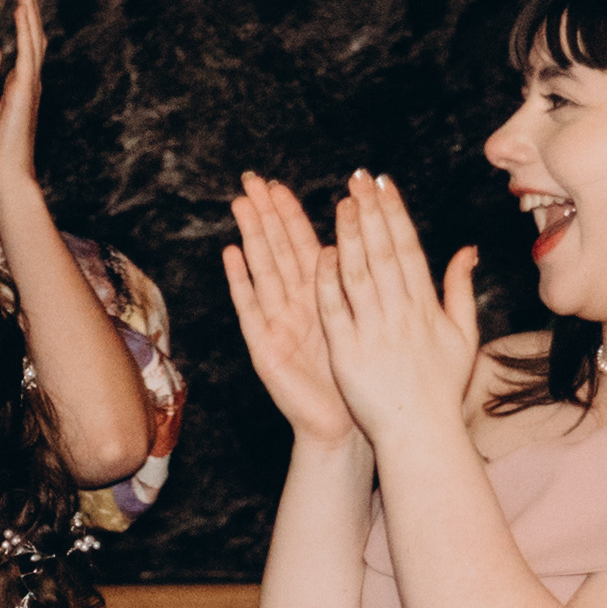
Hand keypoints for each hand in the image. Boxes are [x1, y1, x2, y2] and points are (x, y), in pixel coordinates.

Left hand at [0, 0, 51, 209]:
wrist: (4, 179)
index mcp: (19, 87)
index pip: (22, 46)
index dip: (21, 22)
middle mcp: (28, 83)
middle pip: (31, 35)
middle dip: (28, 5)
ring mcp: (29, 86)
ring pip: (32, 38)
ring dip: (28, 8)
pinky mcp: (25, 92)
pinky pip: (27, 54)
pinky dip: (25, 30)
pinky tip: (22, 9)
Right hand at [221, 176, 356, 452]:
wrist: (344, 426)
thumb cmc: (361, 378)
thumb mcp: (374, 323)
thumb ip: (371, 284)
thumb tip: (358, 241)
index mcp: (323, 296)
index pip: (303, 245)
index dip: (291, 215)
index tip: (279, 185)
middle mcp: (296, 304)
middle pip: (277, 250)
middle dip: (265, 215)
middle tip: (251, 181)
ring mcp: (277, 322)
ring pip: (263, 270)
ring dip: (252, 236)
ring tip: (241, 205)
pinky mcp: (265, 345)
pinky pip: (251, 307)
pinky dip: (241, 280)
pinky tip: (232, 254)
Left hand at [311, 169, 486, 448]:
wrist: (420, 433)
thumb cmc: (441, 387)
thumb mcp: (463, 336)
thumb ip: (460, 290)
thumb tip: (467, 250)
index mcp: (426, 306)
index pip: (408, 248)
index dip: (395, 213)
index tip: (384, 184)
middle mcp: (401, 314)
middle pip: (384, 253)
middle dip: (371, 213)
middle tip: (357, 179)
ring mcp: (374, 332)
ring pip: (360, 275)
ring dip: (351, 237)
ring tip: (342, 204)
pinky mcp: (348, 353)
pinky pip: (336, 311)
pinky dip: (329, 283)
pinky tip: (322, 254)